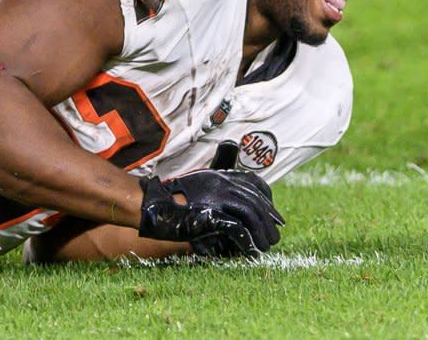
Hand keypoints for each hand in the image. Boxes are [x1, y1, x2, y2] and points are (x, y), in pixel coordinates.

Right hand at [138, 170, 283, 256]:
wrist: (153, 205)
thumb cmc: (172, 200)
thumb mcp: (199, 187)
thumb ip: (217, 191)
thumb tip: (238, 204)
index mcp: (220, 176)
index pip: (255, 184)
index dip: (268, 201)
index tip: (274, 216)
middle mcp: (221, 183)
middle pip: (256, 201)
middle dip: (269, 221)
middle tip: (274, 236)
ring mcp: (216, 198)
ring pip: (252, 214)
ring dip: (262, 233)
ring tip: (265, 247)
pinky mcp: (211, 214)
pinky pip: (237, 228)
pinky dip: (247, 241)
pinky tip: (251, 250)